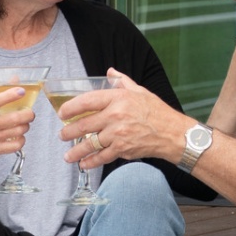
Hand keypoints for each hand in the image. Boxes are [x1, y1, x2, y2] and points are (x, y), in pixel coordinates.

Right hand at [0, 87, 34, 176]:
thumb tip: (15, 80)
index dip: (9, 96)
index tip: (20, 91)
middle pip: (13, 119)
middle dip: (27, 114)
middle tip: (29, 112)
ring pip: (18, 131)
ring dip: (25, 126)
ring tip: (24, 124)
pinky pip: (16, 145)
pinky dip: (21, 140)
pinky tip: (19, 136)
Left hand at [60, 71, 184, 167]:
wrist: (173, 133)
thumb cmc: (157, 112)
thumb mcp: (140, 91)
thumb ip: (122, 81)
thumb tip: (110, 71)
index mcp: (118, 98)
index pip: (87, 101)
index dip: (71, 107)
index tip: (62, 113)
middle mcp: (116, 116)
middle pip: (84, 125)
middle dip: (68, 132)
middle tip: (62, 135)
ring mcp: (118, 134)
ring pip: (90, 143)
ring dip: (76, 151)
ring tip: (68, 155)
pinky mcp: (123, 149)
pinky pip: (102, 156)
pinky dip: (91, 162)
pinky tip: (84, 164)